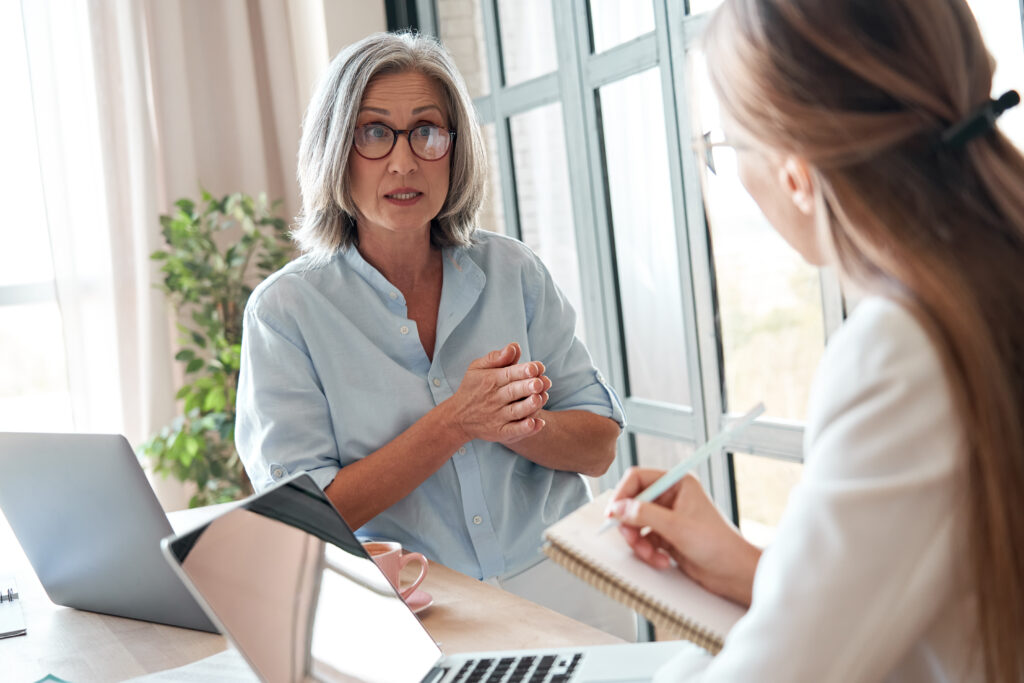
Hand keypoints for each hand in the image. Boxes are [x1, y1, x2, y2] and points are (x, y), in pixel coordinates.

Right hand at [446, 342, 552, 444]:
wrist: (457, 417)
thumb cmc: (473, 388)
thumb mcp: (477, 368)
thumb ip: (496, 357)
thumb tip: (514, 347)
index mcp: (491, 380)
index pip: (509, 374)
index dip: (523, 370)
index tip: (537, 367)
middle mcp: (494, 399)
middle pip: (514, 392)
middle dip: (528, 387)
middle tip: (541, 382)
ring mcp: (497, 417)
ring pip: (515, 411)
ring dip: (529, 406)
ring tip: (540, 399)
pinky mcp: (499, 432)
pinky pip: (514, 431)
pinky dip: (525, 429)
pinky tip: (537, 423)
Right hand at [606, 467, 760, 606]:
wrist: (735, 573)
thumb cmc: (718, 544)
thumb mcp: (677, 527)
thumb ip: (644, 515)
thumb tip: (618, 508)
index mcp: (677, 483)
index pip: (638, 478)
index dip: (623, 494)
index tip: (614, 514)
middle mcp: (671, 497)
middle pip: (633, 503)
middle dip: (631, 525)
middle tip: (632, 540)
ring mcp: (668, 517)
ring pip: (636, 524)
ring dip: (639, 542)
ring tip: (651, 555)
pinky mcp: (667, 536)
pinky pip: (645, 540)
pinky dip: (648, 552)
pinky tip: (661, 560)